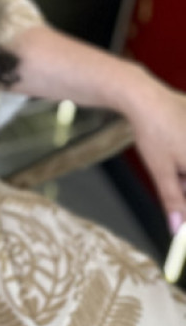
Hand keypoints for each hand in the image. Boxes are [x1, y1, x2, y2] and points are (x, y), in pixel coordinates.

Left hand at [124, 76, 185, 235]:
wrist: (144, 95)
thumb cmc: (153, 132)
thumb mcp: (161, 171)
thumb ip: (173, 201)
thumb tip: (178, 230)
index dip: (184, 199)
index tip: (177, 204)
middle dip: (184, 183)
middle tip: (172, 178)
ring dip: (183, 169)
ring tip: (168, 153)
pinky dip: (182, 151)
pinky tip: (173, 141)